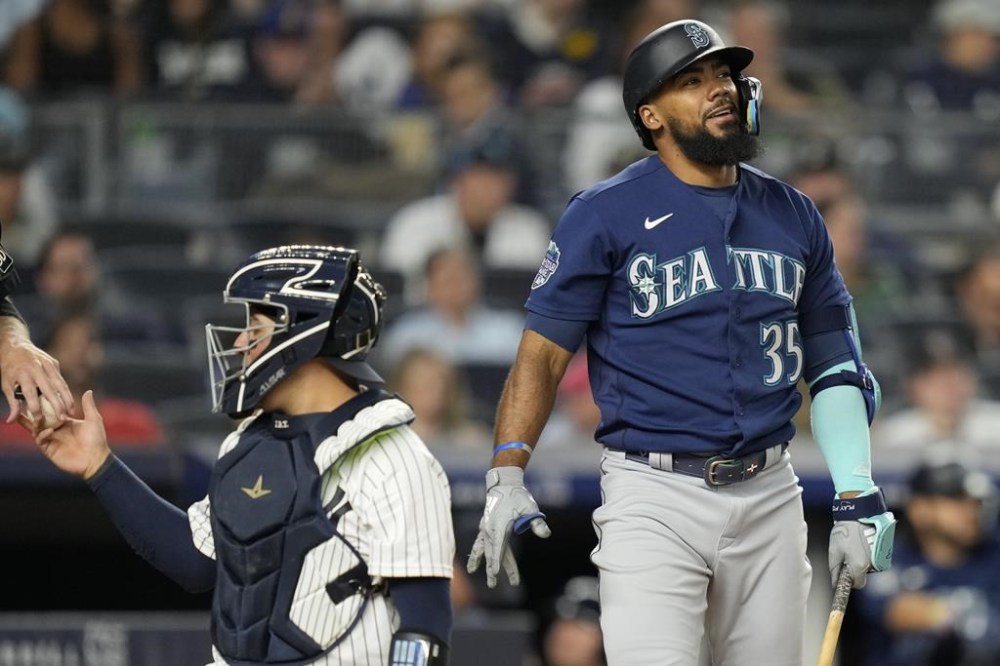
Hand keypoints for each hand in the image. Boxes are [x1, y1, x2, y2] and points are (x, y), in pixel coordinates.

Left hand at [1, 336, 73, 424]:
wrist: (15, 345)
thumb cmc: (9, 368)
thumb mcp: (6, 384)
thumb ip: (12, 403)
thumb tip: (11, 421)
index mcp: (22, 374)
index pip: (30, 394)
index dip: (35, 408)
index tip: (39, 421)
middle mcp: (36, 368)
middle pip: (49, 389)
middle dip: (58, 405)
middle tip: (63, 418)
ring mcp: (47, 364)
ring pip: (60, 384)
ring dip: (67, 399)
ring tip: (71, 411)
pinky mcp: (54, 362)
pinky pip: (61, 379)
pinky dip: (66, 391)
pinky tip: (69, 401)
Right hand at [34, 390, 109, 479]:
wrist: (96, 459)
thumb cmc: (97, 440)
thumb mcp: (93, 419)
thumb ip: (88, 406)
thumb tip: (89, 391)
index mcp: (65, 422)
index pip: (50, 411)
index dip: (43, 404)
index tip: (36, 394)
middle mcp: (56, 430)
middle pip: (39, 419)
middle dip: (31, 412)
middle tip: (22, 404)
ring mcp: (52, 440)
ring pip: (36, 429)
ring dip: (35, 422)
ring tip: (37, 417)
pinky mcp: (49, 450)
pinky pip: (40, 440)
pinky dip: (42, 434)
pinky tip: (49, 431)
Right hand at [467, 466, 550, 587]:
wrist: (503, 484)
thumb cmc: (517, 496)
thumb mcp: (530, 507)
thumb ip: (536, 522)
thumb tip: (546, 534)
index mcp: (500, 525)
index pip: (498, 546)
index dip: (496, 560)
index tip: (495, 572)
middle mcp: (489, 528)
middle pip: (491, 552)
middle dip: (492, 568)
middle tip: (492, 584)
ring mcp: (486, 528)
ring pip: (484, 549)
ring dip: (480, 561)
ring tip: (472, 572)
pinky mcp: (485, 527)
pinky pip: (480, 543)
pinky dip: (476, 554)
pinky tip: (472, 565)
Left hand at [828, 511, 895, 588]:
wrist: (861, 514)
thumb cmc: (846, 531)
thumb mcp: (834, 551)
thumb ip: (834, 569)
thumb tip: (835, 583)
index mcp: (859, 566)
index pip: (857, 584)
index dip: (849, 581)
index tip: (844, 573)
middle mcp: (873, 565)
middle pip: (863, 575)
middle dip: (854, 569)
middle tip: (846, 555)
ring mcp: (881, 558)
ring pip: (868, 566)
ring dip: (861, 560)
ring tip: (854, 545)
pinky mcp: (885, 550)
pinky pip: (873, 558)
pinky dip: (867, 554)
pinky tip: (861, 542)